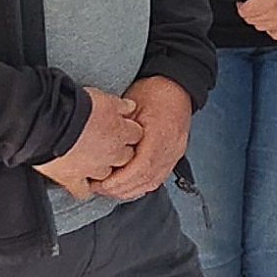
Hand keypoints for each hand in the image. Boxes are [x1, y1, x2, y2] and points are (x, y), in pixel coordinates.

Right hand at [35, 84, 138, 192]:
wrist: (48, 122)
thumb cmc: (76, 106)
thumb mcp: (103, 98)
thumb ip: (119, 105)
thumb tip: (130, 107)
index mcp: (120, 132)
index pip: (136, 135)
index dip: (129, 132)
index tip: (123, 131)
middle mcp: (110, 153)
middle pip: (125, 158)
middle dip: (119, 153)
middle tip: (108, 147)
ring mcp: (92, 168)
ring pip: (106, 175)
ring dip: (101, 169)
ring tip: (93, 163)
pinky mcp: (72, 178)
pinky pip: (82, 190)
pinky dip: (81, 188)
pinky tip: (80, 183)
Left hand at [104, 74, 192, 199]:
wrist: (177, 86)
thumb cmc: (156, 92)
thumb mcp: (131, 105)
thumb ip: (119, 128)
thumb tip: (98, 145)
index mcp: (160, 135)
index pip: (140, 167)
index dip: (119, 180)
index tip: (101, 183)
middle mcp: (171, 148)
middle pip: (146, 179)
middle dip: (120, 188)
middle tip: (100, 188)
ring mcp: (175, 153)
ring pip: (152, 182)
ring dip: (130, 189)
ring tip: (111, 189)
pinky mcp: (174, 155)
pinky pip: (158, 177)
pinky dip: (142, 184)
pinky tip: (129, 185)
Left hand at [235, 0, 276, 38]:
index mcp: (273, 0)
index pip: (246, 11)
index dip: (242, 5)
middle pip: (253, 21)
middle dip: (250, 11)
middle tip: (255, 2)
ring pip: (262, 28)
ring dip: (260, 19)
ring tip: (265, 8)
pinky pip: (275, 34)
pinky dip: (272, 28)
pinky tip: (275, 17)